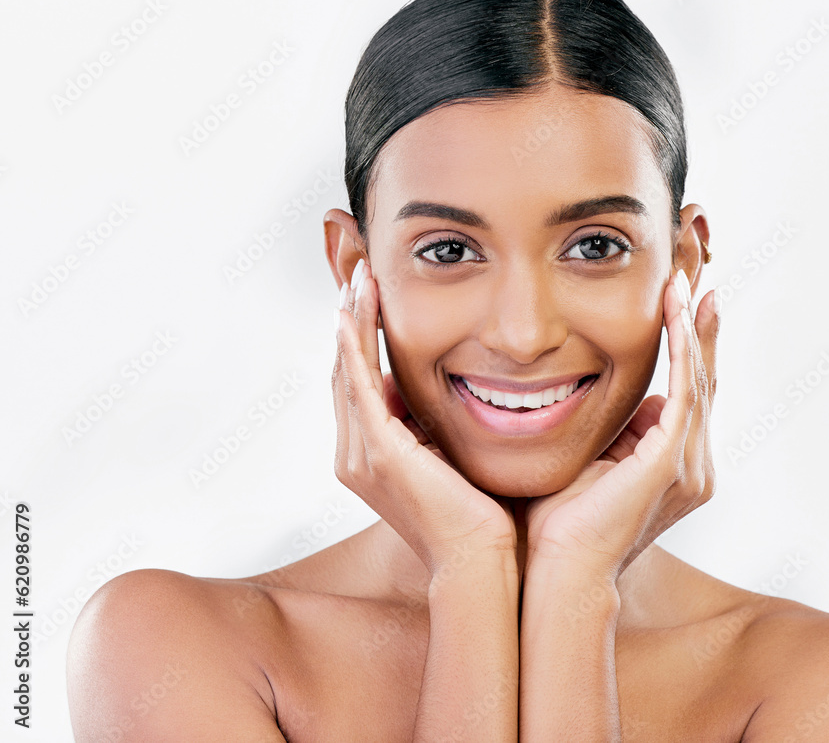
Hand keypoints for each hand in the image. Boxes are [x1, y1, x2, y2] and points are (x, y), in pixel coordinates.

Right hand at [333, 259, 516, 576]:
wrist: (481, 560)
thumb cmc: (476, 513)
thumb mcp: (448, 454)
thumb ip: (433, 424)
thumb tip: (442, 389)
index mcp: (370, 454)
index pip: (358, 381)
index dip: (360, 335)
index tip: (371, 293)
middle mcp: (355, 453)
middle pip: (344, 370)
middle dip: (351, 317)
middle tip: (359, 270)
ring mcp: (361, 455)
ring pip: (347, 371)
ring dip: (352, 320)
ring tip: (360, 277)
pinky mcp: (379, 453)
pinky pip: (359, 388)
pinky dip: (353, 348)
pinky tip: (352, 313)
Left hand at [523, 270, 718, 582]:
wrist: (558, 571)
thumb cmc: (560, 523)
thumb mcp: (592, 462)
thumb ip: (611, 432)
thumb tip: (616, 400)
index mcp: (674, 466)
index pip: (687, 391)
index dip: (688, 343)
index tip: (682, 297)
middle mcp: (693, 464)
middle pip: (703, 378)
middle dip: (700, 323)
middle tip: (698, 271)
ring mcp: (687, 464)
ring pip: (698, 378)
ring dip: (692, 324)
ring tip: (688, 278)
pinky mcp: (671, 461)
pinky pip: (683, 390)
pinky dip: (681, 346)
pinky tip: (677, 308)